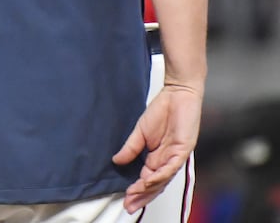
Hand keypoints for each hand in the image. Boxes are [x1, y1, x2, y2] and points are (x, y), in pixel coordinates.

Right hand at [112, 83, 202, 212]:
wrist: (177, 93)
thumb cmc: (162, 110)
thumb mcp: (140, 131)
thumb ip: (131, 148)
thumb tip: (116, 161)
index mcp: (158, 158)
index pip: (147, 180)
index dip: (137, 190)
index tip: (125, 199)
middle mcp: (167, 161)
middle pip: (155, 185)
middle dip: (141, 196)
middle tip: (129, 205)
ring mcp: (176, 157)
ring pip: (162, 180)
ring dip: (148, 189)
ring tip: (134, 195)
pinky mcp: (183, 150)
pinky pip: (170, 167)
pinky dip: (159, 175)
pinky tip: (148, 180)